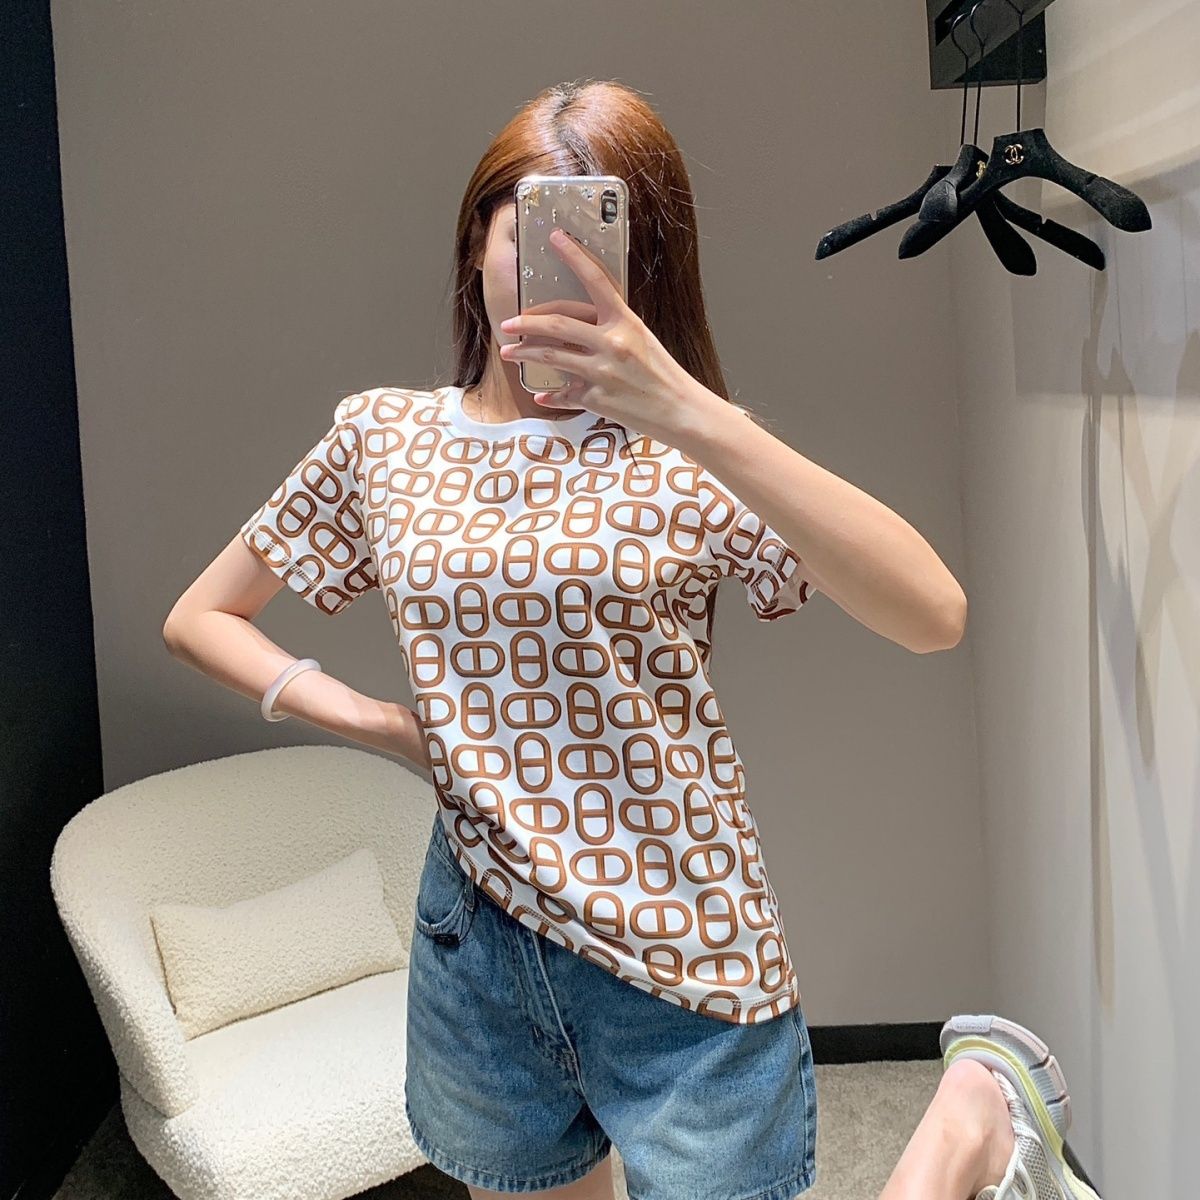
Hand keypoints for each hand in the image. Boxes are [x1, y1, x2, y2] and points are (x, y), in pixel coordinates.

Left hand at [497, 227, 694, 442]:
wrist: (681, 411)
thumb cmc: (664, 376)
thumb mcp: (642, 341)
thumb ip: (612, 331)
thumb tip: (579, 330)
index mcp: (626, 321)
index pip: (596, 279)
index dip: (574, 256)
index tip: (556, 238)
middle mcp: (612, 342)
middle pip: (558, 323)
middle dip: (527, 322)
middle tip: (509, 323)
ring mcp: (602, 371)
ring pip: (550, 356)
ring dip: (524, 353)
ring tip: (509, 352)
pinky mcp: (596, 398)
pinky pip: (564, 393)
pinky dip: (551, 395)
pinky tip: (542, 395)